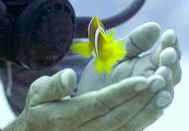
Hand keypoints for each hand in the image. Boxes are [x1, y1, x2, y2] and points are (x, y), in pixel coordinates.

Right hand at [4, 68, 165, 130]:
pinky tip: (153, 107)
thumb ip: (53, 85)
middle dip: (140, 99)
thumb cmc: (38, 111)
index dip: (121, 92)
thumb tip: (70, 75)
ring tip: (162, 92)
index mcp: (67, 116)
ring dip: (145, 110)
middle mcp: (83, 130)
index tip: (142, 80)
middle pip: (118, 116)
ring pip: (125, 126)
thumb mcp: (37, 94)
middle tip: (160, 80)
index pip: (99, 103)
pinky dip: (142, 121)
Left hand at [77, 22, 181, 129]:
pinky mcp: (139, 116)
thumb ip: (134, 42)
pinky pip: (151, 113)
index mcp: (148, 64)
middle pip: (171, 74)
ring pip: (164, 93)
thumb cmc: (102, 73)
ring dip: (166, 84)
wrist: (84, 97)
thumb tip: (155, 26)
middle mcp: (152, 82)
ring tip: (160, 75)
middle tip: (166, 55)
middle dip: (170, 64)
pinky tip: (158, 99)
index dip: (170, 45)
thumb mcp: (116, 53)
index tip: (169, 34)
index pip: (166, 54)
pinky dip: (156, 106)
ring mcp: (147, 99)